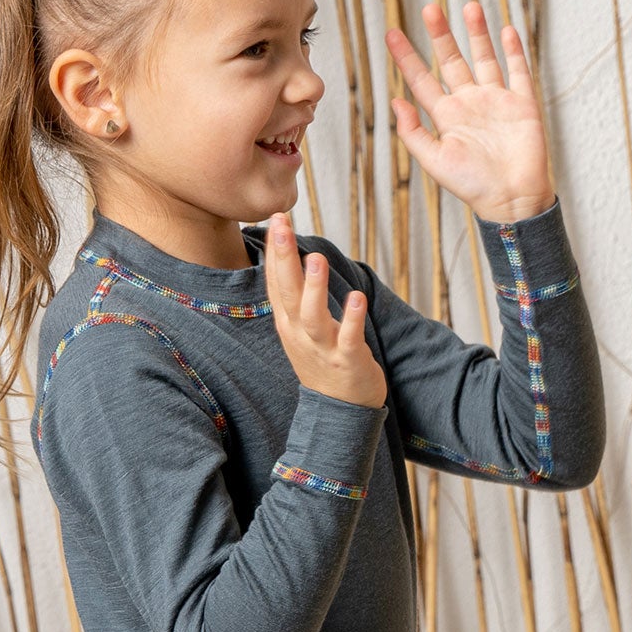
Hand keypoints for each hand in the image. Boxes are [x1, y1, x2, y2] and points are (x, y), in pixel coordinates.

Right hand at [264, 213, 387, 408]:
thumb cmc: (323, 362)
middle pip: (286, 292)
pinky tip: (357, 298)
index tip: (275, 220)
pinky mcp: (348, 360)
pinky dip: (352, 319)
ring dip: (314, 287)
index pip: (275, 282)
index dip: (275, 252)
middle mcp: (300, 333)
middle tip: (281, 224)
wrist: (338, 412)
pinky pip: (349, 338)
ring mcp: (322, 348)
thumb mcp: (299, 329)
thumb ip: (294, 297)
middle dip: (284, 258)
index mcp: (288, 323)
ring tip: (316, 258)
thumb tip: (291, 258)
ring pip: (312, 315)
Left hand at [387, 1, 555, 222]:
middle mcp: (470, 103)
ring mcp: (497, 101)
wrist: (512, 199)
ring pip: (485, 59)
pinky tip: (506, 31)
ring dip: (477, 33)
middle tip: (429, 8)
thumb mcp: (434, 161)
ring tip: (469, 6)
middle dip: (440, 35)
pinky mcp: (522, 105)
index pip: (422, 79)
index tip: (391, 34)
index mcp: (447, 116)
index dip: (406, 57)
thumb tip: (396, 101)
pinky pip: (518, 72)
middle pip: (452, 61)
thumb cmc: (473, 186)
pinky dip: (514, 51)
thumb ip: (413, 132)